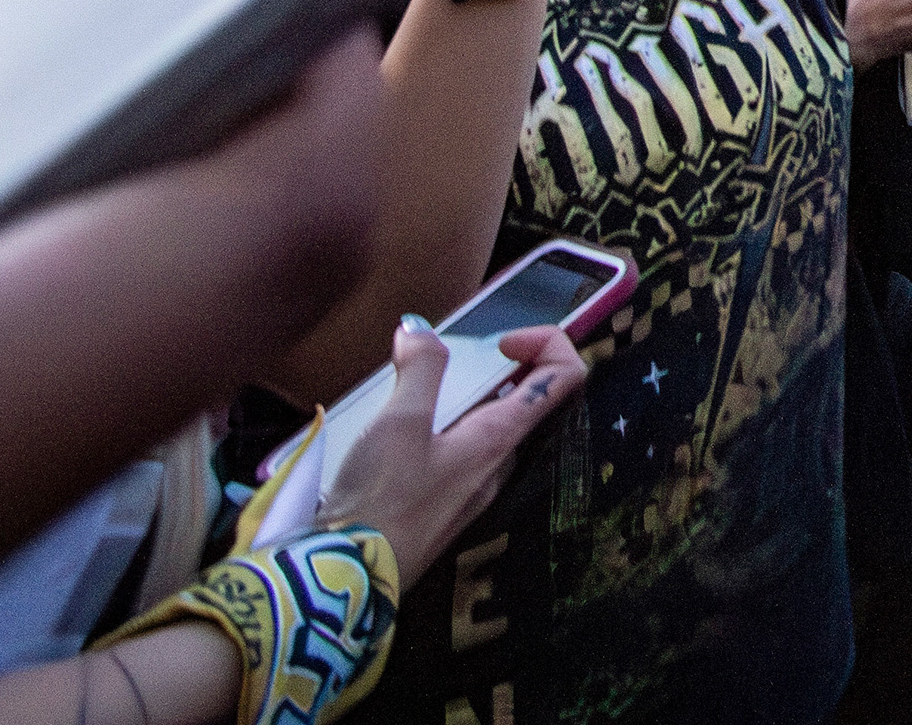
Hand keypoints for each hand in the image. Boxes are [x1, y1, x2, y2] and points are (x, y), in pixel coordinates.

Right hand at [318, 320, 585, 585]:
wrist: (346, 582)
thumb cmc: (380, 501)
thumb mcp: (399, 424)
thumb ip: (419, 369)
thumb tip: (420, 329)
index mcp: (499, 439)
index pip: (565, 379)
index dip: (546, 342)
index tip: (498, 341)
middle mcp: (497, 466)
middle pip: (527, 403)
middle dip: (499, 369)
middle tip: (451, 361)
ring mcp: (472, 493)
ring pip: (488, 431)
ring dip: (466, 400)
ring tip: (416, 392)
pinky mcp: (444, 511)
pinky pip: (461, 458)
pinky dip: (445, 430)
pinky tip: (400, 436)